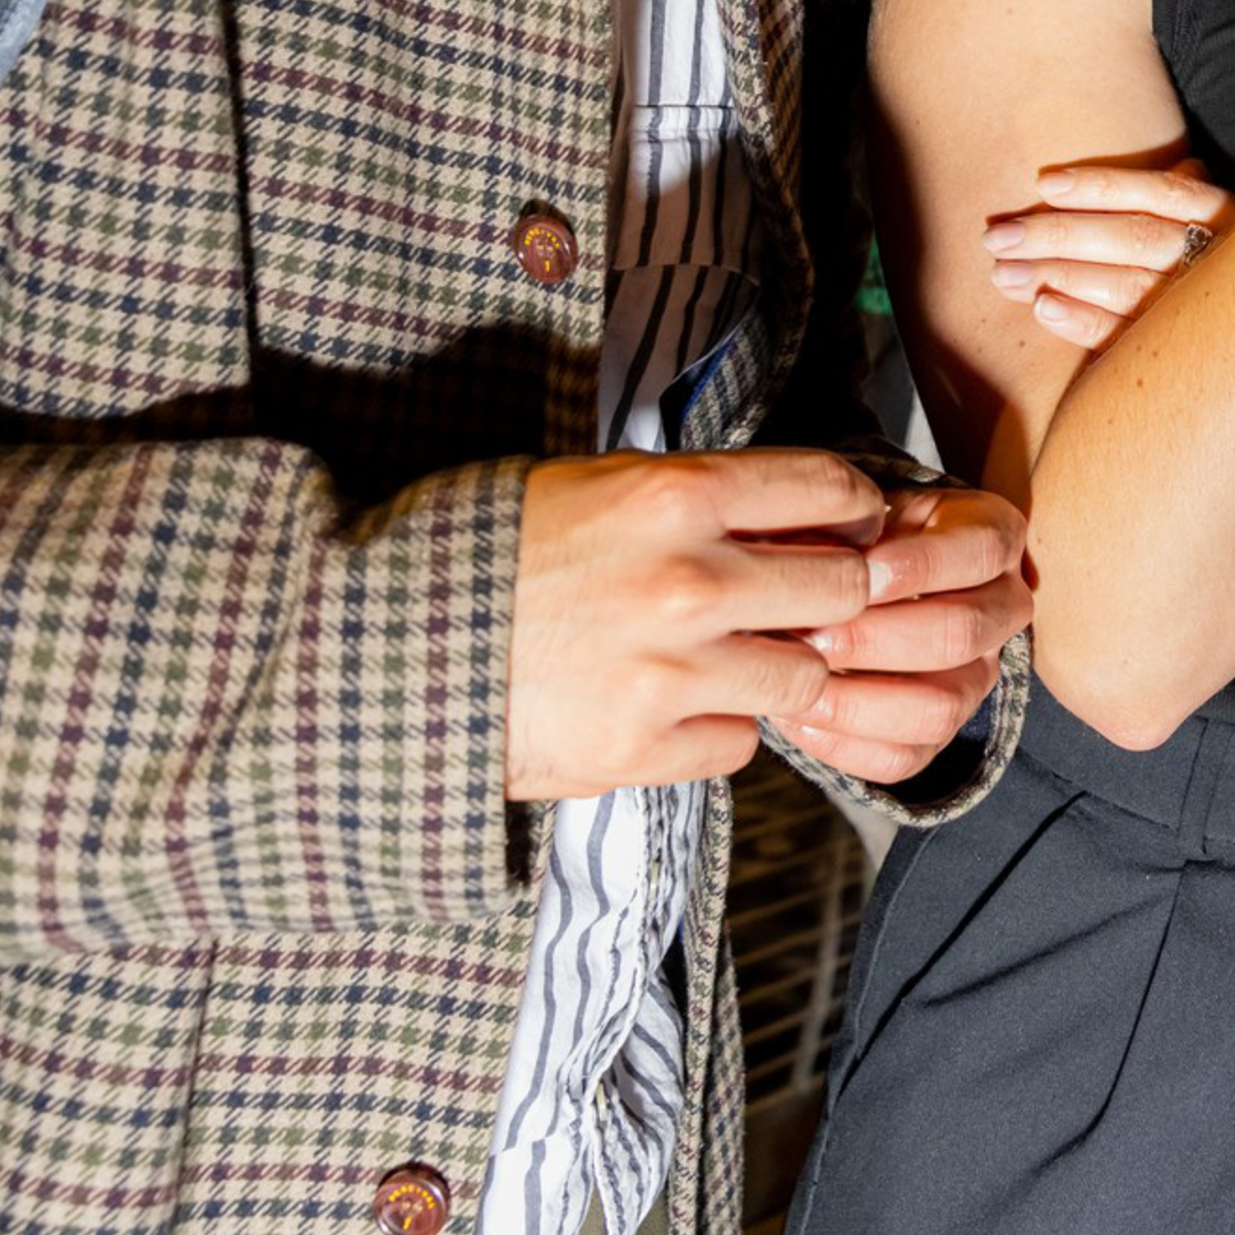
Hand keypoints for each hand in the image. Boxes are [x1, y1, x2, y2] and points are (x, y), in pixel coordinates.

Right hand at [506, 450, 883, 801]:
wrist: (380, 649)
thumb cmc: (484, 554)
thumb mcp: (591, 486)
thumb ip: (693, 500)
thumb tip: (791, 518)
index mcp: (673, 495)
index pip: (828, 487)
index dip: (854, 509)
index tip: (850, 526)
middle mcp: (689, 581)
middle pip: (842, 588)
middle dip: (832, 597)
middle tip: (801, 605)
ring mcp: (670, 671)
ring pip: (804, 677)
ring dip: (778, 672)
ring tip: (726, 661)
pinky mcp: (642, 748)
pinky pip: (741, 743)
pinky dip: (719, 730)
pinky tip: (670, 709)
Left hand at [787, 485, 1032, 783]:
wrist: (862, 574)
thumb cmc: (859, 533)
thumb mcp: (864, 507)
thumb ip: (848, 523)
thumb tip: (800, 552)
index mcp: (993, 539)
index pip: (979, 554)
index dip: (922, 567)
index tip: (862, 571)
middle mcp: (1002, 610)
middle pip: (961, 635)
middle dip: (876, 639)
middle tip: (811, 633)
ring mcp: (978, 676)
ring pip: (941, 708)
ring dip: (859, 701)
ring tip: (800, 682)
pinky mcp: (943, 730)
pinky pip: (905, 758)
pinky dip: (845, 746)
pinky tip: (798, 716)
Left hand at [984, 162, 1234, 349]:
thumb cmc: (1225, 263)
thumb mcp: (1217, 219)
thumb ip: (1186, 192)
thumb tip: (1173, 159)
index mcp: (1224, 215)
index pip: (1159, 191)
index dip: (1101, 187)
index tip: (1044, 184)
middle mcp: (1217, 257)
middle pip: (1131, 238)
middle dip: (1058, 235)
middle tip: (998, 237)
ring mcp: (1199, 308)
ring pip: (1123, 286)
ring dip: (1057, 277)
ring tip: (1004, 274)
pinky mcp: (1180, 353)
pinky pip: (1127, 336)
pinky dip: (1083, 321)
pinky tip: (1043, 310)